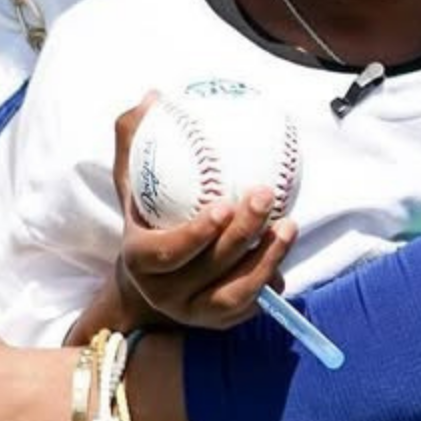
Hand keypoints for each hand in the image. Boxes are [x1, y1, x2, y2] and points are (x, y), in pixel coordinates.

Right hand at [108, 97, 297, 331]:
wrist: (151, 280)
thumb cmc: (147, 218)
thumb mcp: (132, 181)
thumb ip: (135, 139)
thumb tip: (153, 97)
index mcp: (140, 260)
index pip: (167, 253)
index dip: (197, 235)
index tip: (224, 203)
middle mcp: (166, 294)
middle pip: (209, 270)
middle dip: (242, 235)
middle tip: (266, 195)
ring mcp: (195, 314)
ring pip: (235, 294)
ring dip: (266, 260)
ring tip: (288, 224)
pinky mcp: (222, 324)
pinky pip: (253, 305)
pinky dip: (271, 278)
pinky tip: (285, 246)